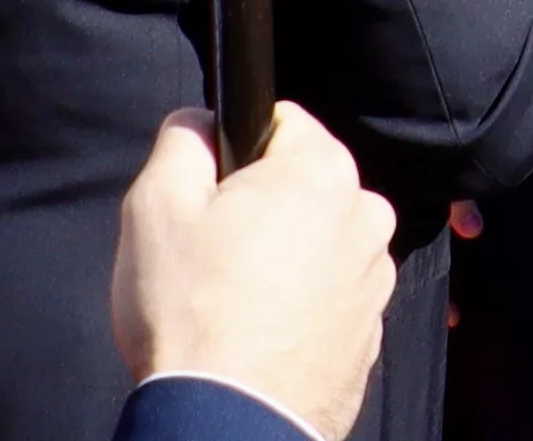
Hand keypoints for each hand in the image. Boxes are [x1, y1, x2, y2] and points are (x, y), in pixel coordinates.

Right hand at [110, 107, 388, 440]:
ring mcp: (375, 281)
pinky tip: (258, 338)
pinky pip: (329, 301)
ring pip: (319, 246)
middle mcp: (366, 217)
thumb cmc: (191, 312)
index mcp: (324, 170)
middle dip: (261, 212)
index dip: (235, 156)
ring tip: (233, 307)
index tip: (209, 198)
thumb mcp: (157, 205)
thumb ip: (182, 141)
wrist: (227, 423)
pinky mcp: (371, 336)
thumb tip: (198, 121)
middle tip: (212, 259)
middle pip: (304, 188)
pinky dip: (300, 311)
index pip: (281, 123)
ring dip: (283, 264)